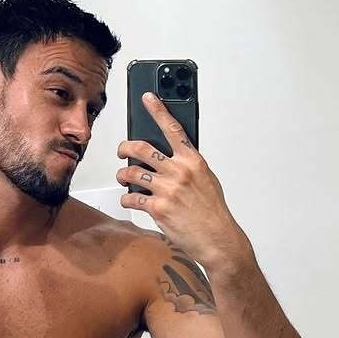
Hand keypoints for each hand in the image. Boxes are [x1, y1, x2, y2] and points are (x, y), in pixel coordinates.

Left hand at [116, 90, 246, 266]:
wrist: (216, 239)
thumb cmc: (212, 211)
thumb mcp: (206, 179)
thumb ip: (188, 165)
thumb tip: (170, 156)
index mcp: (193, 161)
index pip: (173, 129)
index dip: (158, 111)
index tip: (147, 98)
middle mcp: (179, 171)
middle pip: (141, 149)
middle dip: (125, 148)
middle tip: (121, 151)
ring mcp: (167, 189)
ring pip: (131, 173)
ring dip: (122, 175)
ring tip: (124, 177)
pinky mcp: (157, 208)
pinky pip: (131, 198)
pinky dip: (127, 199)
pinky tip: (130, 200)